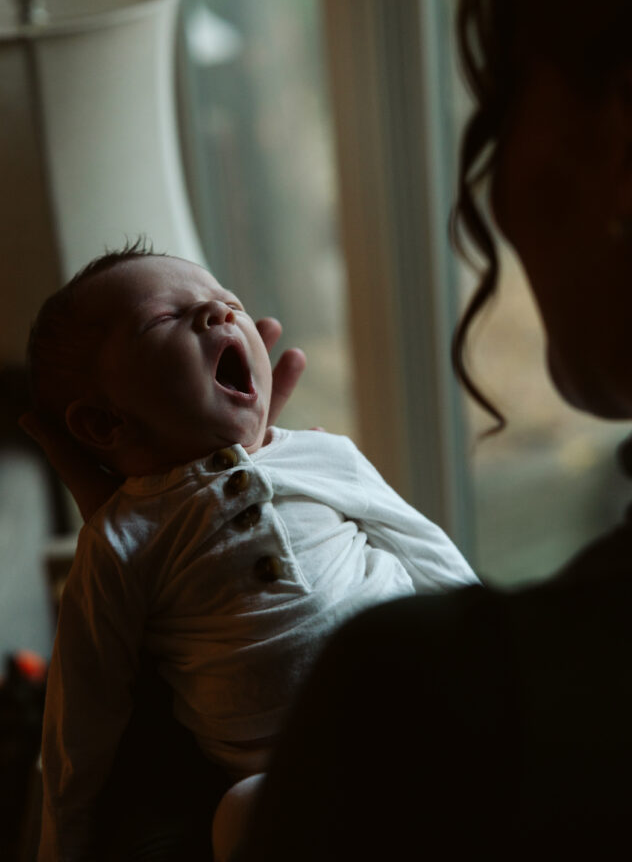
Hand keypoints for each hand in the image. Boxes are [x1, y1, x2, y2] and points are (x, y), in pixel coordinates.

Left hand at [20, 319, 305, 522]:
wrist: (154, 591)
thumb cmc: (122, 543)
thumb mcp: (95, 490)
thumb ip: (69, 450)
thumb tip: (27, 410)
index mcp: (177, 448)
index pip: (197, 392)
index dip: (213, 357)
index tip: (225, 319)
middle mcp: (208, 460)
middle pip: (236, 398)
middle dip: (255, 361)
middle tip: (274, 324)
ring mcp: (236, 479)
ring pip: (264, 422)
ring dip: (281, 391)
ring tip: (299, 355)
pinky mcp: (256, 501)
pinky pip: (285, 469)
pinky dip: (303, 451)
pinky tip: (322, 432)